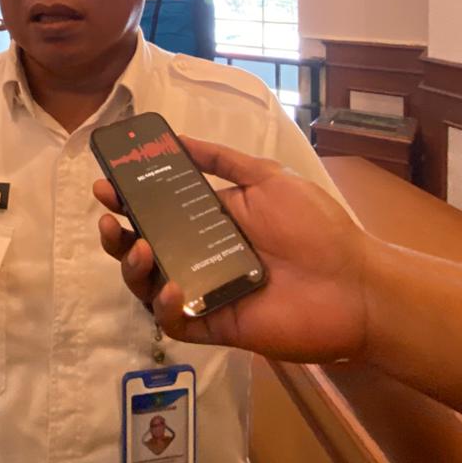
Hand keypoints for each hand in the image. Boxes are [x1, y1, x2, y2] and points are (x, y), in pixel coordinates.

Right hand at [94, 136, 369, 362]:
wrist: (356, 284)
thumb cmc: (317, 227)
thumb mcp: (268, 178)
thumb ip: (223, 159)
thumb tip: (179, 138)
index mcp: (211, 219)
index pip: (157, 208)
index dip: (128, 198)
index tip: (105, 184)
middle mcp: (201, 254)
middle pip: (143, 246)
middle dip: (117, 234)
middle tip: (107, 219)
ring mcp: (205, 290)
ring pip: (149, 284)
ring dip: (133, 266)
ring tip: (141, 249)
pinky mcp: (214, 324)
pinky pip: (174, 322)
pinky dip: (164, 306)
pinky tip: (172, 288)